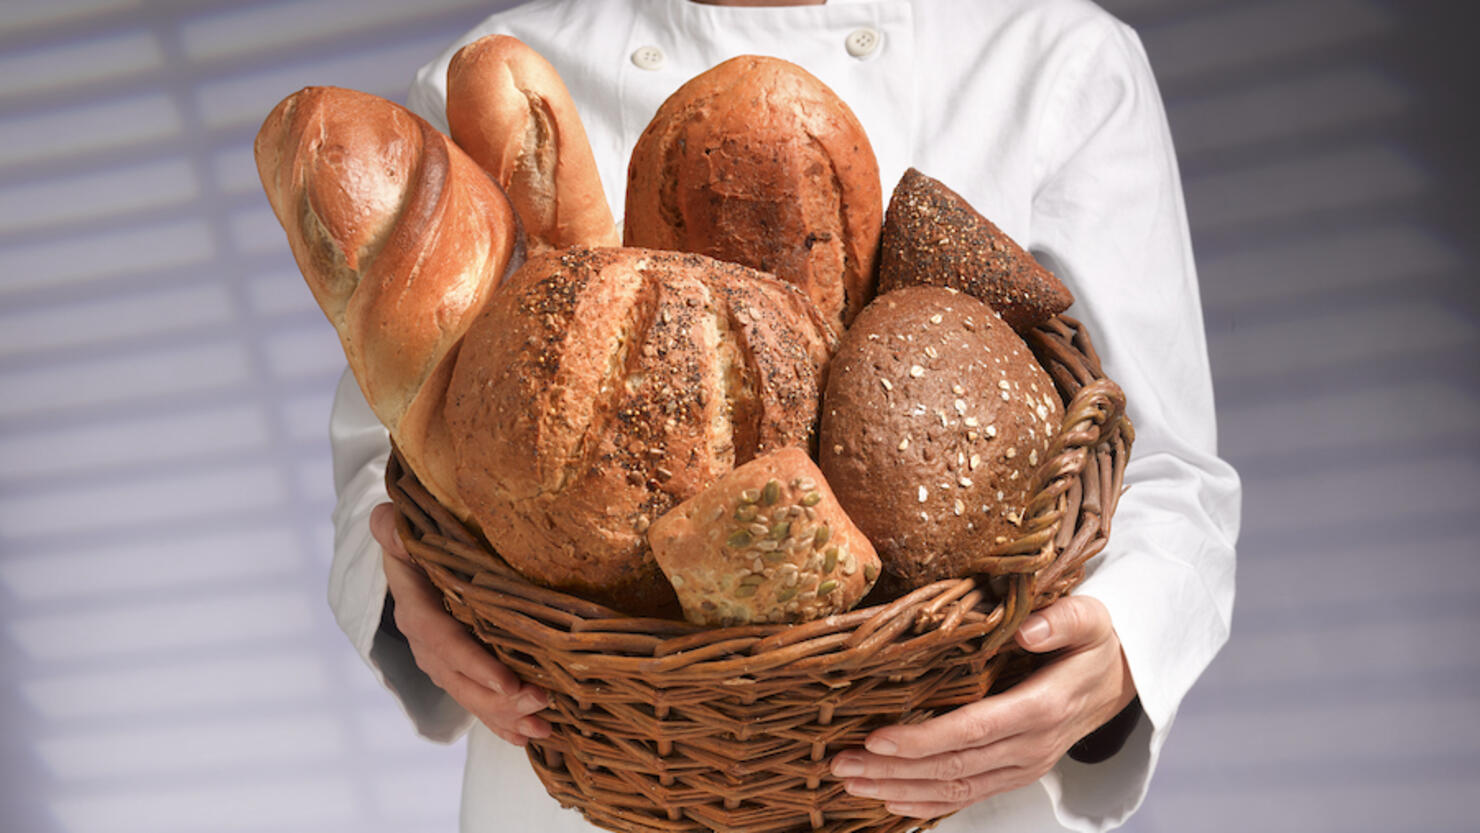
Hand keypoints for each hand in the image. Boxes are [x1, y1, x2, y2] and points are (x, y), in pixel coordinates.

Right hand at [371, 503, 551, 745]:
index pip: (440, 639)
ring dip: (505, 715)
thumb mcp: (404, 526)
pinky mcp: (460, 669)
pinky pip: (479, 701)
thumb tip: (384, 518)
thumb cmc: (420, 535)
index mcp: (415, 606)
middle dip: (498, 698)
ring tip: (542, 727)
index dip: (471, 663)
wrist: (415, 553)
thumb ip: (394, 527)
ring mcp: (442, 660)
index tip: (506, 681)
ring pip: (471, 695)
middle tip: (539, 702)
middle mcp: (426, 641)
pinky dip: (502, 722)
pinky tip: (529, 738)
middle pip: (459, 678)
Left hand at [830, 594, 1135, 818]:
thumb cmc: (1094, 644)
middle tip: (841, 762)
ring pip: (954, 788)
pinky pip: (966, 796)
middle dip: (893, 769)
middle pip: (954, 766)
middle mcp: (1031, 746)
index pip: (975, 730)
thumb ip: (1062, 621)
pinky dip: (925, 803)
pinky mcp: (1014, 774)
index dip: (925, 739)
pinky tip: (888, 800)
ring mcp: (1022, 767)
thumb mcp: (1090, 619)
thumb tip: (1027, 630)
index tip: (877, 738)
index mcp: (1043, 706)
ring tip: (850, 782)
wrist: (1120, 681)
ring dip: (898, 788)